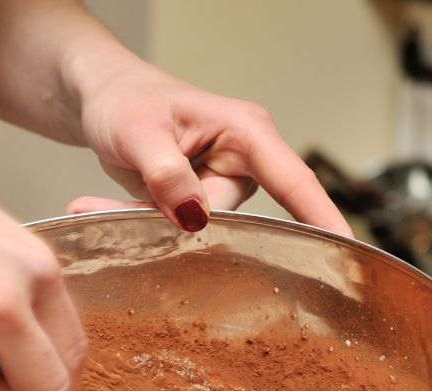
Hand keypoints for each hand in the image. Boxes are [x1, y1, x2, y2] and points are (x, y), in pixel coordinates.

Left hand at [68, 57, 350, 235]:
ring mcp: (218, 186)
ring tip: (89, 203)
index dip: (319, 217)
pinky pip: (169, 228)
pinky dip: (132, 221)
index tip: (342, 249)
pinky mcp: (194, 204)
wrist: (102, 101)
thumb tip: (196, 217)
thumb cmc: (126, 100)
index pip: (292, 180)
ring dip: (142, 222)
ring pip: (191, 229)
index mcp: (246, 133)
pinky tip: (92, 205)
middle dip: (171, 222)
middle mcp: (240, 162)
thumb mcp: (139, 132)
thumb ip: (166, 174)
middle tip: (111, 206)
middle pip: (226, 219)